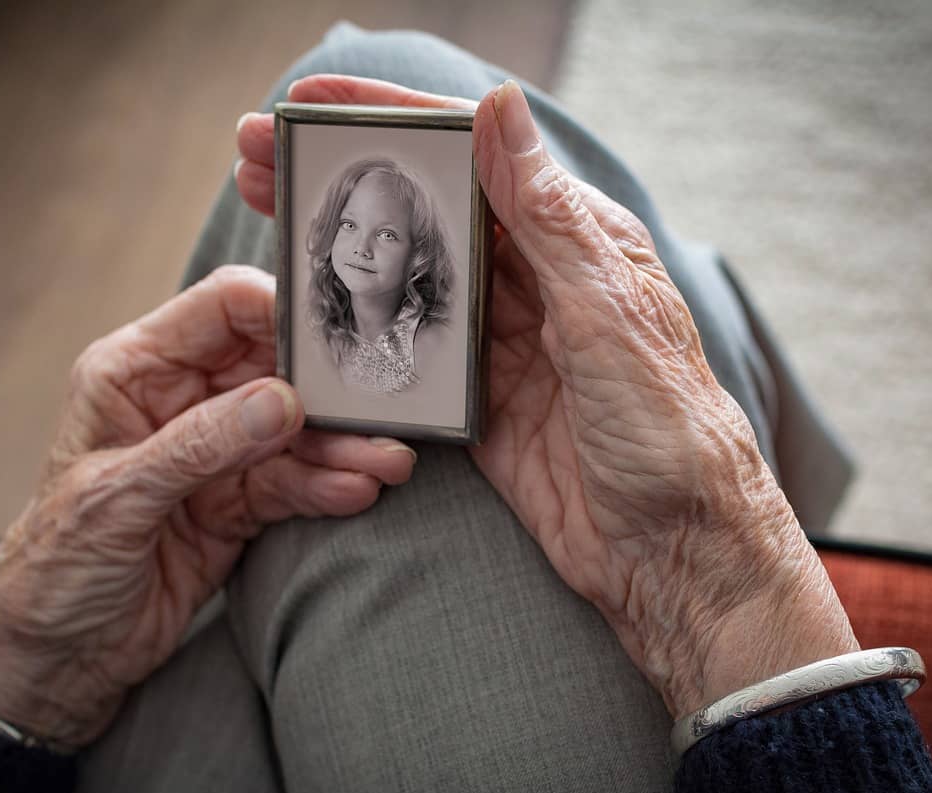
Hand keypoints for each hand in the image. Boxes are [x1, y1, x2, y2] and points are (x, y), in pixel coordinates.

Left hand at [0, 265, 416, 747]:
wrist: (57, 658)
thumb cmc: (55, 566)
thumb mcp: (117, 498)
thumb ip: (200, 446)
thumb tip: (282, 403)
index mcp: (135, 372)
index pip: (222, 311)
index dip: (280, 312)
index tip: (332, 337)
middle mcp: (180, 402)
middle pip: (274, 370)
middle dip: (328, 392)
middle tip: (381, 409)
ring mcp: (214, 454)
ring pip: (293, 433)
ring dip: (341, 446)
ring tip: (388, 463)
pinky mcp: (238, 504)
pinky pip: (293, 484)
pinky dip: (327, 487)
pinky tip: (358, 491)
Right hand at [238, 77, 855, 717]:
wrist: (674, 552)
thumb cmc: (669, 430)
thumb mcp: (608, 312)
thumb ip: (548, 216)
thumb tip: (496, 106)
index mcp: (574, 239)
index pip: (472, 156)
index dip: (390, 119)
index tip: (312, 101)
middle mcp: (534, 281)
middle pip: (424, 209)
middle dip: (343, 175)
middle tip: (257, 153)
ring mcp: (502, 344)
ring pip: (407, 276)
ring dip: (340, 245)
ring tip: (264, 217)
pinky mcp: (477, 403)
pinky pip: (405, 354)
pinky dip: (358, 331)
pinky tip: (307, 317)